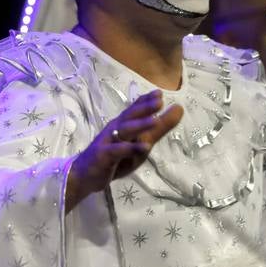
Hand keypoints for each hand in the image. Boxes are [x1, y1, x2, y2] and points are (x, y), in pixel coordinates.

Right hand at [64, 90, 182, 211]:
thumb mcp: (141, 142)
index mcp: (123, 123)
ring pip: (125, 131)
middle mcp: (115, 128)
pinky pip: (118, 151)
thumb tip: (179, 109)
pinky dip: (130, 148)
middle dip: (144, 108)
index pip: (135, 108)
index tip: (159, 92)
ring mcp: (109, 141)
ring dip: (139, 125)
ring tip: (154, 121)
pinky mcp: (104, 156)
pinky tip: (144, 147)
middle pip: (130, 116)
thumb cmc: (115, 156)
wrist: (86, 175)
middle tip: (159, 100)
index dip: (146, 100)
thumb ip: (159, 128)